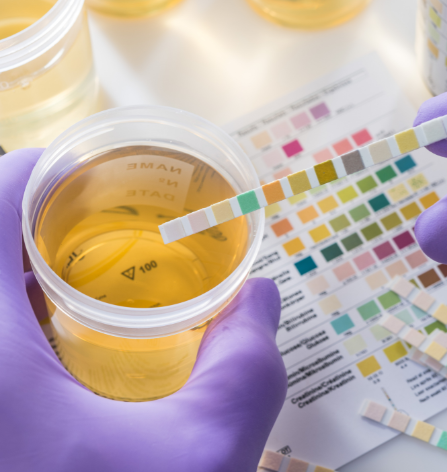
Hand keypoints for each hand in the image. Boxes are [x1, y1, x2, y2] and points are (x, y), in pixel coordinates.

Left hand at [0, 149, 285, 471]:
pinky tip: (78, 350)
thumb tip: (258, 295)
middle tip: (107, 225)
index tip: (84, 164)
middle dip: (44, 226)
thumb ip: (246, 362)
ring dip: (34, 279)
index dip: (34, 172)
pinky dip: (26, 327)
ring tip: (100, 282)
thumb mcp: (207, 446)